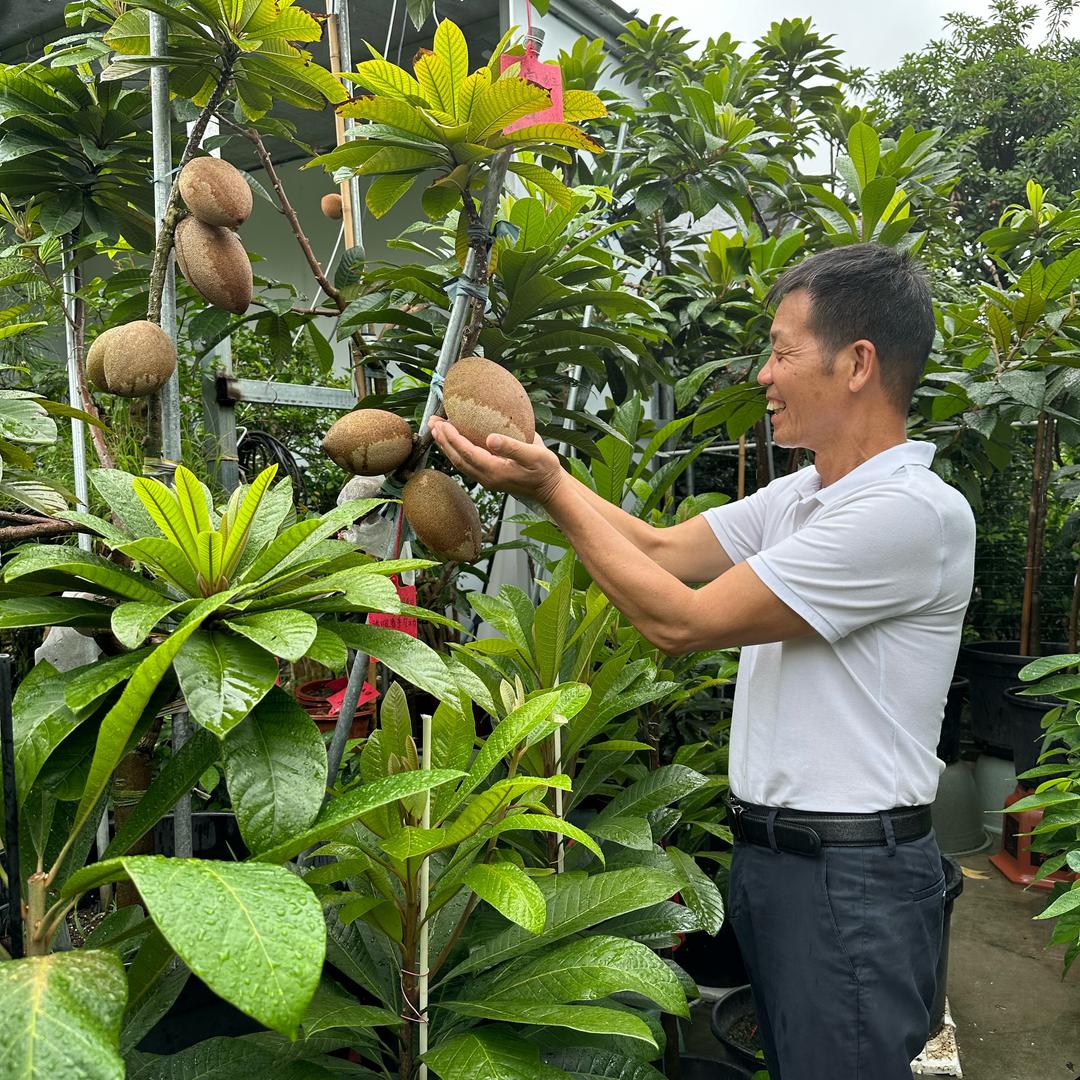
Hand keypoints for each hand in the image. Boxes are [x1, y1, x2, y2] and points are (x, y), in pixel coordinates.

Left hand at [429, 417, 563, 504]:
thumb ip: (512, 447)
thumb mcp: (534, 455)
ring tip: (437, 430)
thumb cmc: (546, 470)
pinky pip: (467, 464)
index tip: (441, 422)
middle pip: (457, 458)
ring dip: (447, 446)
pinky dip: (457, 451)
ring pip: (460, 462)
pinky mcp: (490, 477)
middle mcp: (486, 477)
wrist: (551, 489)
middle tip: (431, 422)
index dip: (452, 437)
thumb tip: (491, 438)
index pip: (466, 452)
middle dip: (443, 440)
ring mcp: (487, 479)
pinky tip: (455, 441)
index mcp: (495, 470)